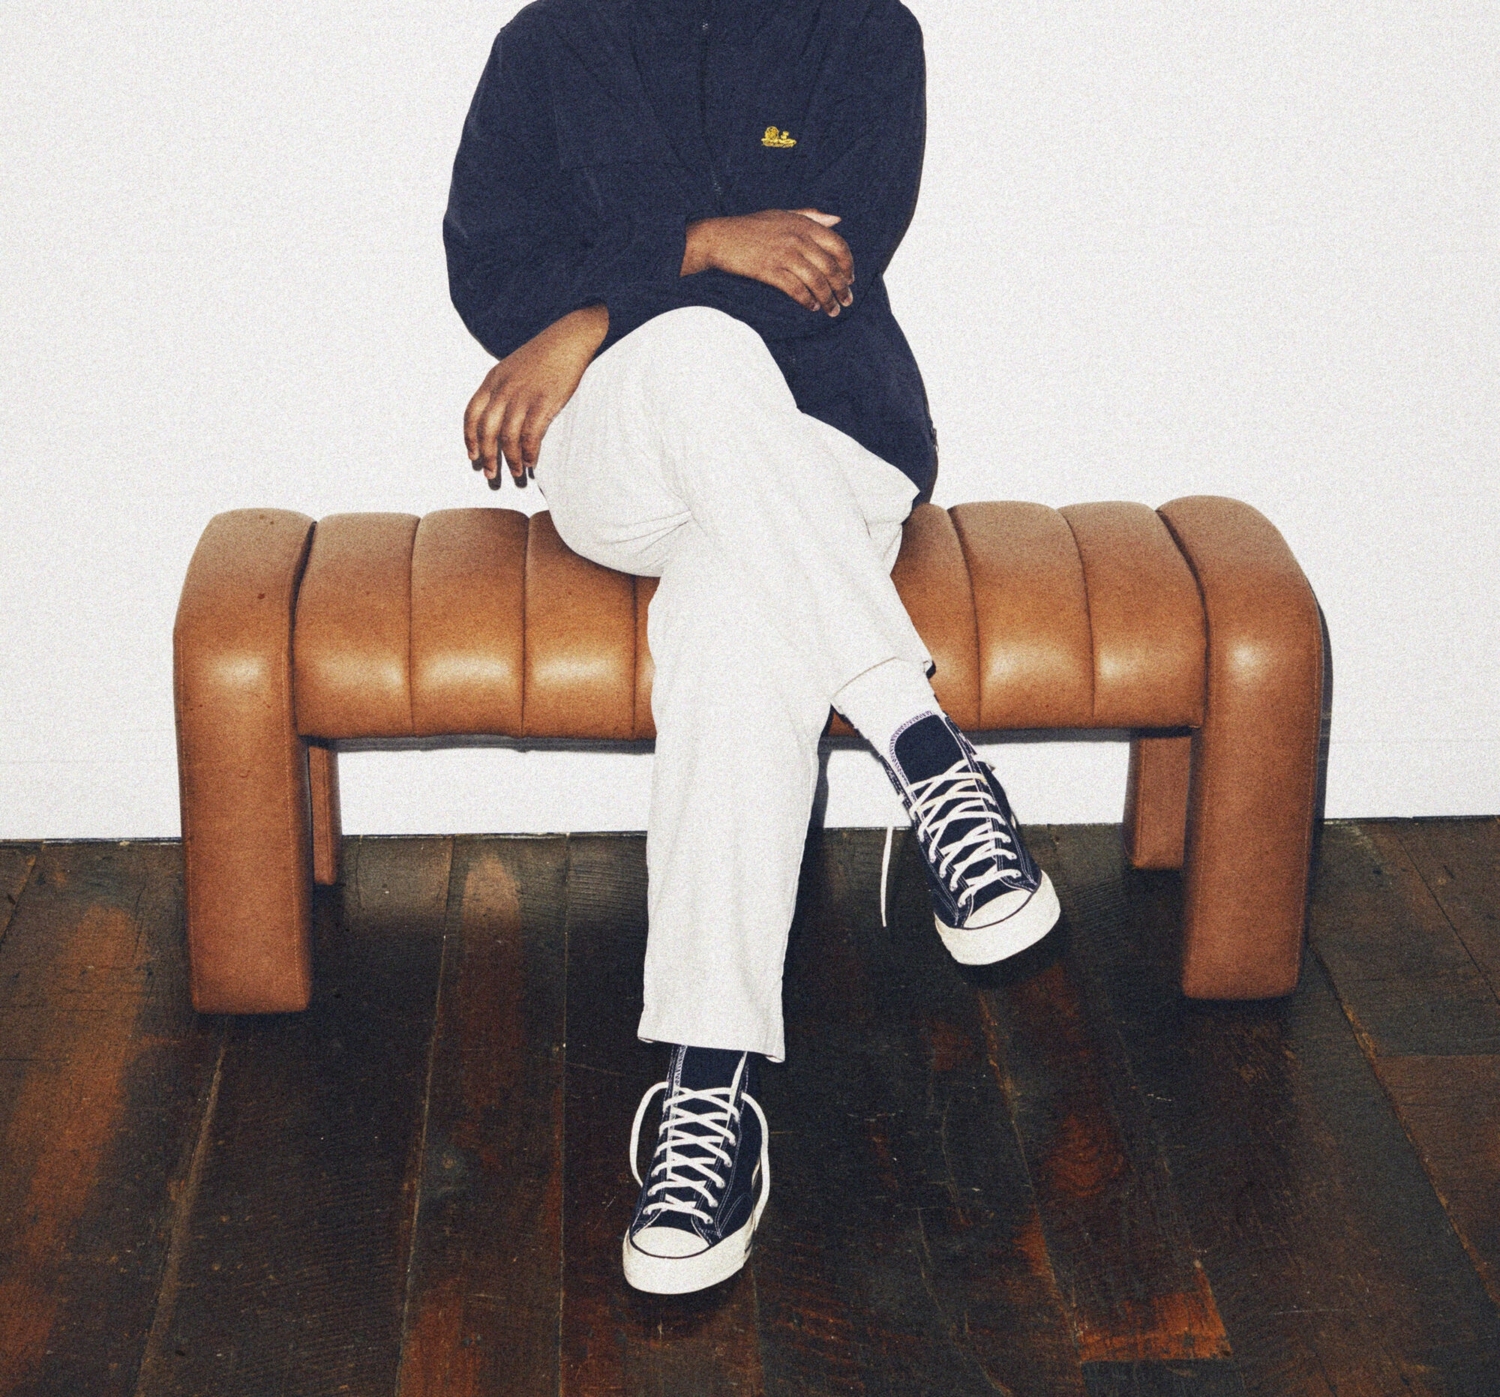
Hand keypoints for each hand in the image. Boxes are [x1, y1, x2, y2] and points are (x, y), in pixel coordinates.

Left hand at [464, 304, 609, 483]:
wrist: (570, 337)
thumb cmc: (546, 353)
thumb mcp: (513, 367)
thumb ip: (503, 389)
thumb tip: (501, 416)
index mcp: (493, 380)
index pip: (471, 414)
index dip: (470, 439)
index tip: (472, 456)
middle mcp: (503, 389)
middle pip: (487, 431)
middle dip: (487, 457)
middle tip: (491, 475)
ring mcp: (523, 396)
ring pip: (508, 437)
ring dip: (510, 460)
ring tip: (515, 473)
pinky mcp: (544, 402)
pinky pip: (531, 435)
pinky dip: (529, 452)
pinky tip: (531, 462)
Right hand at [683, 209, 853, 315]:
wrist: (720, 237)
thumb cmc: (751, 226)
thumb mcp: (783, 214)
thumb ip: (811, 216)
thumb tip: (837, 220)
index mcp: (804, 224)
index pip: (838, 245)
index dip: (848, 265)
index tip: (850, 279)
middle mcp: (798, 238)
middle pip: (830, 267)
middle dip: (842, 288)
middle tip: (846, 301)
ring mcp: (784, 254)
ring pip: (817, 281)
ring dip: (828, 299)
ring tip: (833, 310)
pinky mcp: (771, 270)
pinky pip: (797, 290)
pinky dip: (807, 300)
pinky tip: (811, 307)